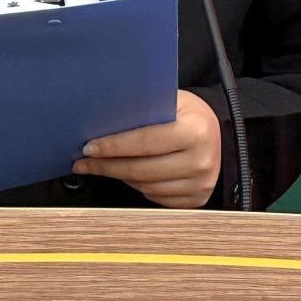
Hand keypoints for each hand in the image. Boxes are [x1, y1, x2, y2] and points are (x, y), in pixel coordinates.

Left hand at [74, 91, 222, 208]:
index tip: (89, 148)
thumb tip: (101, 122)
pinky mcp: (197, 199)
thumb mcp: (171, 101)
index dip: (114, 146)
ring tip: (102, 167)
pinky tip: (127, 175)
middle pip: (142, 169)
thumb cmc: (187, 113)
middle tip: (84, 162)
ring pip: (146, 186)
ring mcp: (201, 183)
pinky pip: (156, 198)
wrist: (216, 132)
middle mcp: (202, 160)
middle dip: (108, 165)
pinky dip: (138, 187)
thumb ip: (143, 110)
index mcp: (196, 130)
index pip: (145, 142)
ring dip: (119, 177)